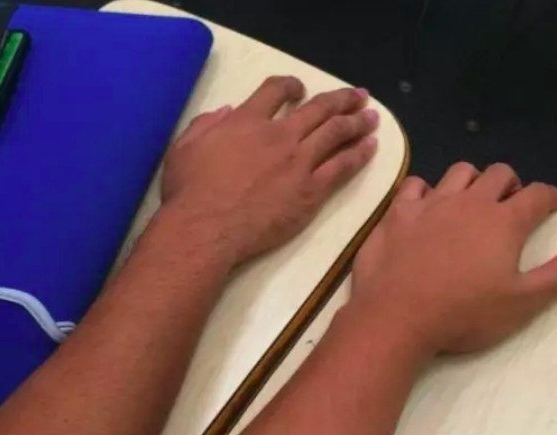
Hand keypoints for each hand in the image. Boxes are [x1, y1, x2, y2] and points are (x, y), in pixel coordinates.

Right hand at [160, 76, 378, 266]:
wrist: (207, 227)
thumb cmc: (190, 192)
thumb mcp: (184, 148)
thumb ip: (206, 124)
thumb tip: (227, 112)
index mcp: (247, 121)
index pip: (276, 91)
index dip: (292, 85)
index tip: (301, 89)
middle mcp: (279, 135)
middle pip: (318, 109)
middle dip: (341, 100)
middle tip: (358, 97)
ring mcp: (298, 163)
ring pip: (336, 134)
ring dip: (357, 122)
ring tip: (372, 117)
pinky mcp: (310, 191)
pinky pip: (341, 168)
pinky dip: (358, 155)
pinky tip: (371, 147)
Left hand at [351, 162, 556, 354]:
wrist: (398, 317)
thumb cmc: (464, 314)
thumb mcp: (522, 302)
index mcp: (504, 222)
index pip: (540, 194)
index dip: (553, 198)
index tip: (554, 210)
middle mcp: (469, 203)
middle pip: (499, 174)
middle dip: (511, 186)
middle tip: (509, 208)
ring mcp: (430, 204)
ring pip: (458, 172)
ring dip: (471, 182)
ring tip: (469, 204)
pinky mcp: (397, 214)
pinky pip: (414, 186)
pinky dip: (424, 191)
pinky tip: (424, 208)